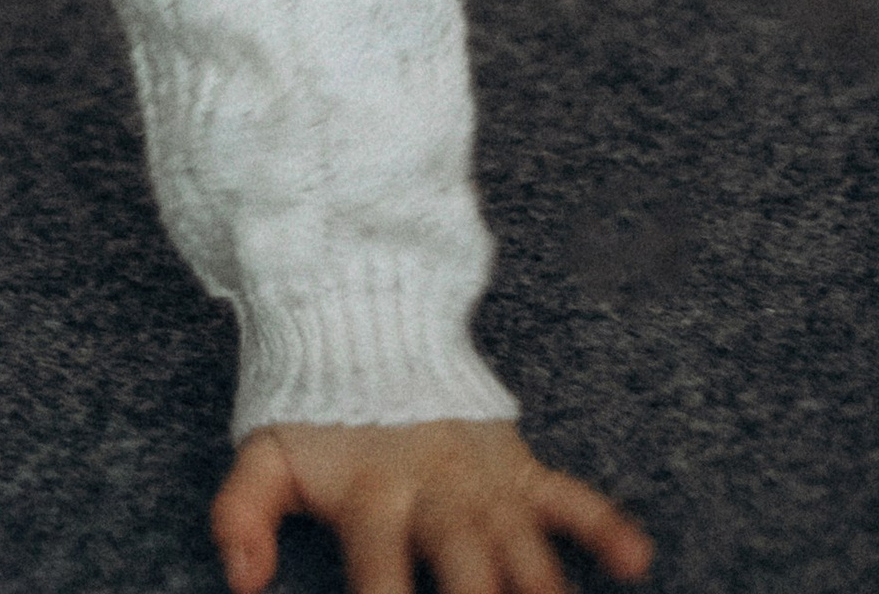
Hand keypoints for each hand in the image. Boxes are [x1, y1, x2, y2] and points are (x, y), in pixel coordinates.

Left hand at [213, 420, 652, 593]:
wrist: (361, 312)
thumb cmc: (312, 406)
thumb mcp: (263, 452)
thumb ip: (241, 514)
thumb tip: (242, 584)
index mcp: (371, 494)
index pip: (378, 576)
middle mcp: (435, 491)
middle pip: (467, 568)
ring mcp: (483, 478)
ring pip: (524, 547)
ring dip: (542, 589)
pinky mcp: (517, 464)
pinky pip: (570, 493)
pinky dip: (605, 525)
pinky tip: (637, 562)